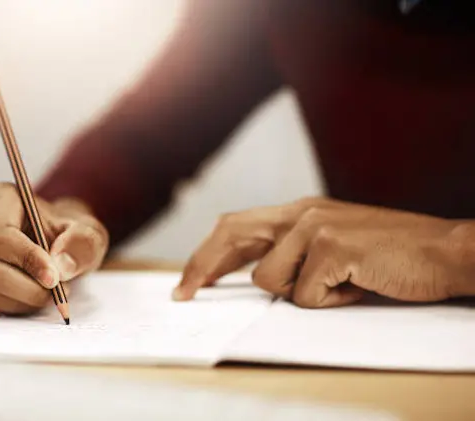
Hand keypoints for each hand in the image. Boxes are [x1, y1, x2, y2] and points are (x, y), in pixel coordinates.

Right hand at [0, 182, 107, 314]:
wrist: (60, 242)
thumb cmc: (70, 234)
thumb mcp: (89, 233)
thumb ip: (82, 243)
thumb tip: (60, 265)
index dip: (25, 260)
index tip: (54, 278)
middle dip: (26, 288)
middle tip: (59, 292)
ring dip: (20, 299)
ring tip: (49, 293)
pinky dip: (12, 305)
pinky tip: (33, 296)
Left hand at [174, 197, 474, 307]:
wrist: (443, 251)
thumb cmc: (389, 255)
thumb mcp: (332, 244)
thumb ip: (294, 253)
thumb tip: (254, 276)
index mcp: (298, 211)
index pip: (236, 227)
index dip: (206, 254)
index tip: (188, 281)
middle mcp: (301, 213)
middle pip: (230, 234)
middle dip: (201, 266)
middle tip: (184, 294)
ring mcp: (315, 227)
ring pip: (270, 280)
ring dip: (302, 295)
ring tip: (340, 284)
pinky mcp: (332, 247)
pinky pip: (306, 296)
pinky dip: (331, 302)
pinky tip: (357, 286)